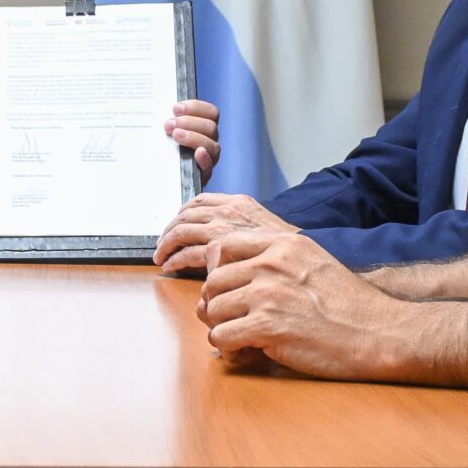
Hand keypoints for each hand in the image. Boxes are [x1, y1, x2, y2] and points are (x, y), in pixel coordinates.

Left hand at [153, 192, 296, 272]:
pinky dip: (175, 260)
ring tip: (161, 256)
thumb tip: (227, 232)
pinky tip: (170, 267)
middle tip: (162, 243)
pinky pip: (187, 254)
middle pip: (185, 215)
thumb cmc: (290, 254)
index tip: (176, 222)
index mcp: (238, 202)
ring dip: (166, 245)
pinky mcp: (217, 252)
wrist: (306, 265)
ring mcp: (222, 229)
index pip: (200, 200)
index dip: (183, 212)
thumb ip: (244, 226)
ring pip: (181, 232)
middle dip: (170, 229)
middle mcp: (227, 212)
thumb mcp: (267, 229)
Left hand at [165, 99, 219, 185]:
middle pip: (210, 127)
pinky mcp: (202, 175)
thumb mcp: (164, 131)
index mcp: (203, 127)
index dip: (195, 107)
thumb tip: (161, 107)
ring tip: (175, 135)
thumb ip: (168, 120)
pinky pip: (209, 166)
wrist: (157, 175)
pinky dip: (204, 158)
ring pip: (212, 144)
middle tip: (168, 125)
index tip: (175, 108)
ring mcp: (208, 158)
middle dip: (189, 122)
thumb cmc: (160, 148)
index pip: (211, 112)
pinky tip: (197, 153)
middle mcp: (209, 141)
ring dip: (193, 137)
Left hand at [199, 232, 402, 380]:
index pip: (222, 245)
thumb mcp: (312, 262)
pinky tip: (247, 354)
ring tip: (244, 341)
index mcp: (281, 244)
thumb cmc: (349, 305)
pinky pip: (221, 337)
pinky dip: (228, 350)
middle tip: (236, 323)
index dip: (217, 271)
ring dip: (222, 329)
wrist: (382, 333)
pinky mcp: (267, 326)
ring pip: (211, 310)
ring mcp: (267, 294)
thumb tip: (229, 281)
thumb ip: (273, 262)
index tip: (229, 291)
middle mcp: (270, 263)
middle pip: (212, 282)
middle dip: (218, 306)